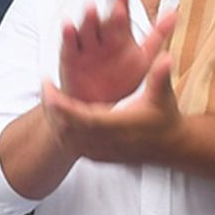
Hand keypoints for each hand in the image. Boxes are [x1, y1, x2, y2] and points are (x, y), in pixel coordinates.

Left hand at [42, 51, 181, 164]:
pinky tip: (57, 114)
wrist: (169, 146)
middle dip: (52, 108)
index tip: (48, 88)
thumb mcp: (162, 96)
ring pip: (66, 138)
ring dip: (54, 119)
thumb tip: (166, 57)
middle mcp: (105, 142)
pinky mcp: (98, 157)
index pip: (80, 118)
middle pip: (67, 128)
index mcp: (117, 126)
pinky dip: (61, 130)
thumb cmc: (164, 117)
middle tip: (45, 86)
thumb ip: (159, 76)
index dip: (61, 105)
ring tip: (48, 97)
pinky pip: (72, 146)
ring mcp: (100, 152)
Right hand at [59, 0, 177, 104]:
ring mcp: (86, 47)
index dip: (122, 1)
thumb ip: (158, 35)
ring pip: (87, 29)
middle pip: (104, 21)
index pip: (120, 14)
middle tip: (114, 5)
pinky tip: (68, 25)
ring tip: (91, 9)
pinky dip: (68, 35)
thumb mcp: (144, 57)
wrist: (102, 106)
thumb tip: (175, 12)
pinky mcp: (71, 58)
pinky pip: (70, 45)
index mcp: (119, 36)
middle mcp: (102, 38)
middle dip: (107, 12)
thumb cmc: (122, 81)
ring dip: (89, 19)